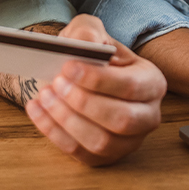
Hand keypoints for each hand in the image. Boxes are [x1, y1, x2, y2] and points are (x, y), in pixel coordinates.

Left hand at [25, 15, 165, 166]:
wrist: (81, 72)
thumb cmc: (91, 53)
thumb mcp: (91, 32)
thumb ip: (89, 33)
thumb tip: (85, 46)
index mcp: (151, 82)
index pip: (131, 86)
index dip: (98, 80)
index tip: (68, 67)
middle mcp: (147, 116)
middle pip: (121, 119)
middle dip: (83, 102)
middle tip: (56, 83)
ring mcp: (128, 142)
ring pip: (101, 141)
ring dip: (67, 120)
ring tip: (44, 95)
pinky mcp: (105, 157)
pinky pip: (80, 153)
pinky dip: (54, 132)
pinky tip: (37, 110)